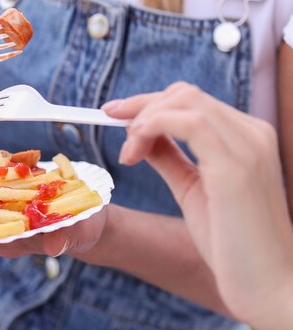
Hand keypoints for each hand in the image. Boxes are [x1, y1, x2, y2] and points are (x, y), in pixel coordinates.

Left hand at [103, 82, 292, 328]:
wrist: (267, 286)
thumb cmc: (233, 243)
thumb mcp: (192, 189)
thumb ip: (170, 157)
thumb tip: (141, 136)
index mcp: (246, 138)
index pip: (191, 101)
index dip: (148, 104)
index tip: (113, 115)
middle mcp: (252, 134)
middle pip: (184, 95)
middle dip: (140, 107)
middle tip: (114, 130)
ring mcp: (248, 146)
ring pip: (184, 101)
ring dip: (143, 119)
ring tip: (128, 153)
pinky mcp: (236, 166)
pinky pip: (189, 123)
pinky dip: (152, 126)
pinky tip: (135, 151)